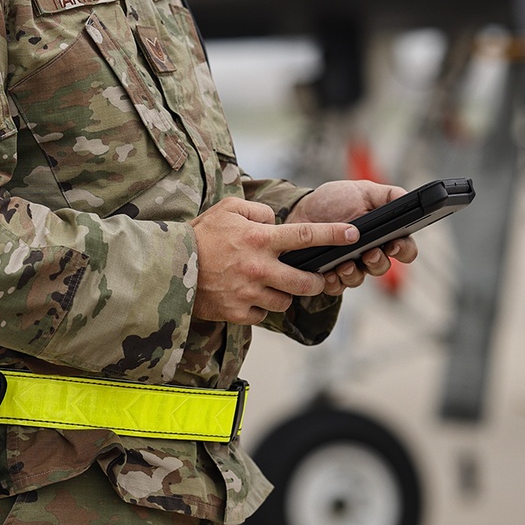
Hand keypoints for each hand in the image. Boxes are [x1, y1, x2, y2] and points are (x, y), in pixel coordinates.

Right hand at [190, 197, 358, 324]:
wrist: (169, 268)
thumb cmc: (199, 236)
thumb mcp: (227, 209)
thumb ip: (258, 211)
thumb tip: (275, 221)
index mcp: (259, 239)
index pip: (306, 236)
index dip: (334, 235)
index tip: (355, 235)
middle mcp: (260, 268)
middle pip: (306, 282)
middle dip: (317, 282)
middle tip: (316, 278)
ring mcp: (250, 293)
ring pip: (285, 301)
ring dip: (284, 295)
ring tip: (272, 286)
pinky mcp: (238, 313)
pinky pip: (262, 315)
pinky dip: (260, 308)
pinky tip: (249, 297)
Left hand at [287, 180, 417, 296]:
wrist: (302, 208)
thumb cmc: (335, 200)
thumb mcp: (364, 191)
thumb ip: (390, 195)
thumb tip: (409, 200)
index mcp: (383, 234)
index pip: (404, 249)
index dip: (404, 250)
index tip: (394, 244)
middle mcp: (368, 253)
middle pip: (382, 268)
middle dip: (378, 262)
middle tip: (369, 253)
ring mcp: (350, 265)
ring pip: (359, 279)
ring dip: (354, 274)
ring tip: (345, 264)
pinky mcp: (329, 274)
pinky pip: (336, 287)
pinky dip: (334, 282)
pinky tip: (329, 272)